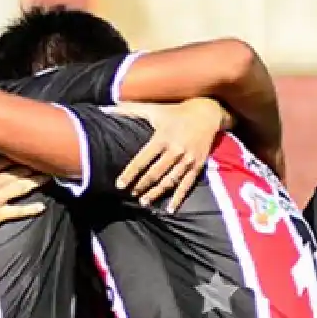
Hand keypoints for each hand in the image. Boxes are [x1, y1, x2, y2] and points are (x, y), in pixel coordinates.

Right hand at [0, 150, 46, 243]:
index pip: (4, 157)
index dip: (17, 152)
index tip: (30, 146)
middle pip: (17, 171)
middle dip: (32, 165)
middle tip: (47, 159)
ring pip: (21, 187)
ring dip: (36, 182)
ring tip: (50, 176)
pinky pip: (17, 212)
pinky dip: (30, 209)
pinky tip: (42, 207)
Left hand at [113, 97, 227, 211]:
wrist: (207, 113)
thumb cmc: (176, 111)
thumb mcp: (154, 108)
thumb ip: (131, 110)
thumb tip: (109, 108)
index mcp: (162, 138)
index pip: (142, 159)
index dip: (130, 173)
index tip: (120, 185)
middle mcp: (175, 150)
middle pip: (155, 173)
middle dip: (142, 186)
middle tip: (131, 195)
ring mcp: (187, 160)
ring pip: (169, 181)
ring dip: (156, 193)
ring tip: (144, 202)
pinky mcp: (197, 166)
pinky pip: (187, 185)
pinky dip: (178, 198)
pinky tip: (170, 209)